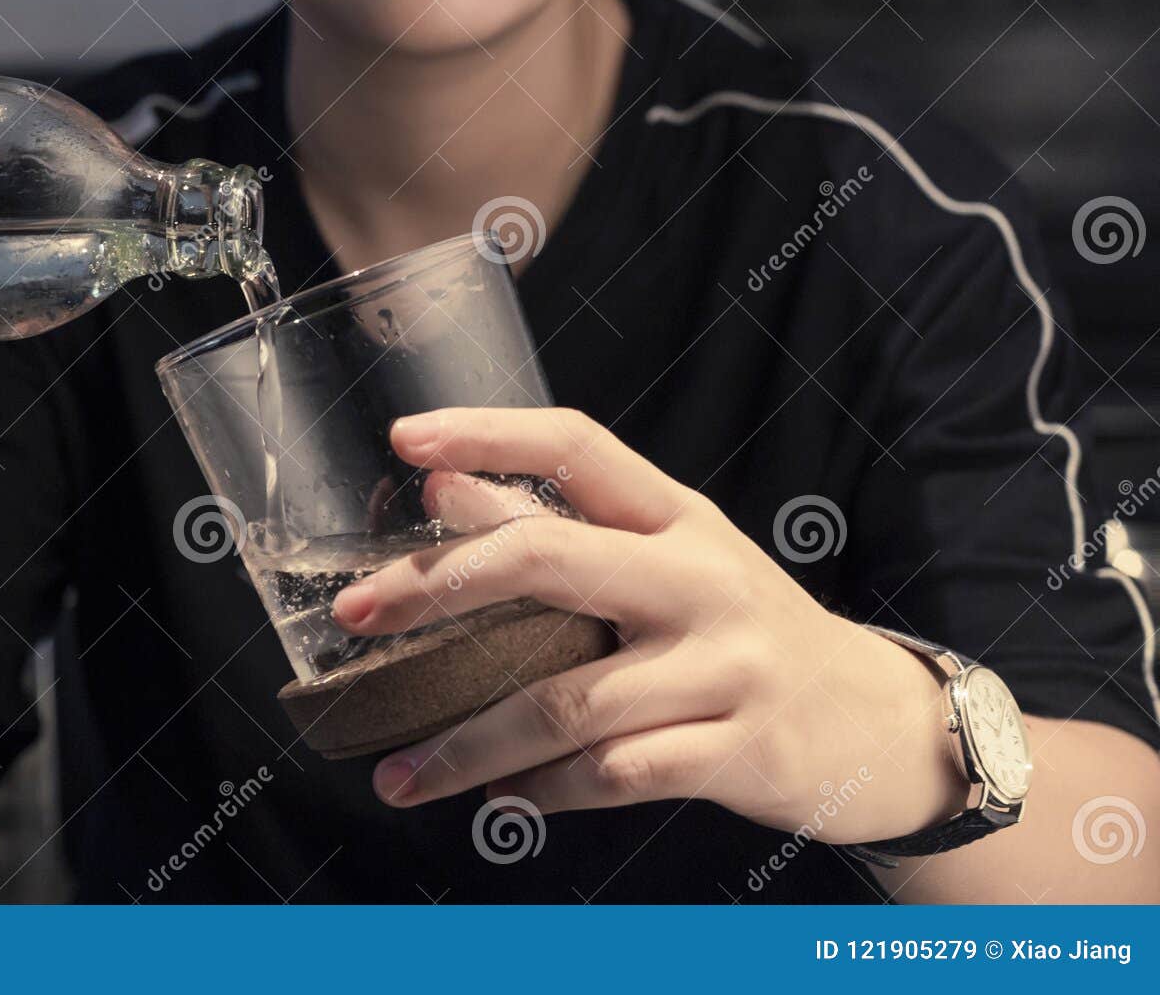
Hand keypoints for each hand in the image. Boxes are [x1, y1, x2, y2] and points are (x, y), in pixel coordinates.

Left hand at [331, 407, 970, 842]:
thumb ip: (561, 525)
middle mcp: (701, 579)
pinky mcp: (736, 752)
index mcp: (679, 518)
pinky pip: (612, 775)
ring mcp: (725, 667)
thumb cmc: (741, 628)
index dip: (489, 433)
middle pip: (550, 559)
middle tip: (355, 615)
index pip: (579, 447)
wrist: (877, 724)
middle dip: (437, 585)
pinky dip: (542, 792)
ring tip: (399, 773)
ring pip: (564, 701)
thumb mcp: (666, 560)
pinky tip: (499, 800)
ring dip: (467, 742)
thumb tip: (442, 488)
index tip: (405, 438)